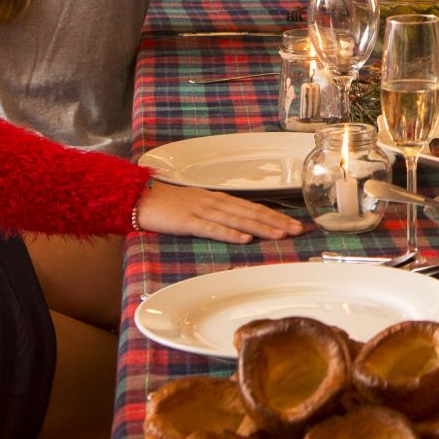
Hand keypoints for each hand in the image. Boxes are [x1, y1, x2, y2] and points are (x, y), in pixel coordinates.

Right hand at [134, 179, 305, 242]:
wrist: (140, 198)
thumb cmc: (168, 204)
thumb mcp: (198, 206)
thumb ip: (218, 214)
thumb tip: (240, 226)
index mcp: (219, 199)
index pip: (253, 207)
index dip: (275, 216)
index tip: (294, 224)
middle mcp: (215, 202)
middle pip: (251, 212)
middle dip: (276, 222)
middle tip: (298, 231)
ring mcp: (203, 210)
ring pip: (238, 220)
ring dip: (261, 228)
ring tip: (280, 235)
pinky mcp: (189, 221)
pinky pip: (213, 228)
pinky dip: (230, 234)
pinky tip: (245, 240)